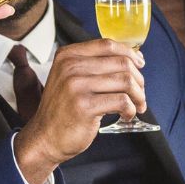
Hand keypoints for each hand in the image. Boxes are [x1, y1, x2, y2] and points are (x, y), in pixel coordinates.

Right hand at [13, 39, 144, 183]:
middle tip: (140, 93)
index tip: (140, 65)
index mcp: (67, 56)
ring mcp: (76, 86)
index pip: (108, 45)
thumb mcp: (72, 79)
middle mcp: (70, 67)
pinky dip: (131, 109)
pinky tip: (126, 115)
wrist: (44, 138)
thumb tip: (134, 57)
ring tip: (137, 106)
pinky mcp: (84, 106)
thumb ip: (96, 66)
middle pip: (120, 62)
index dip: (129, 54)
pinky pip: (122, 101)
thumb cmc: (63, 110)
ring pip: (125, 81)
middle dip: (138, 79)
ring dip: (138, 95)